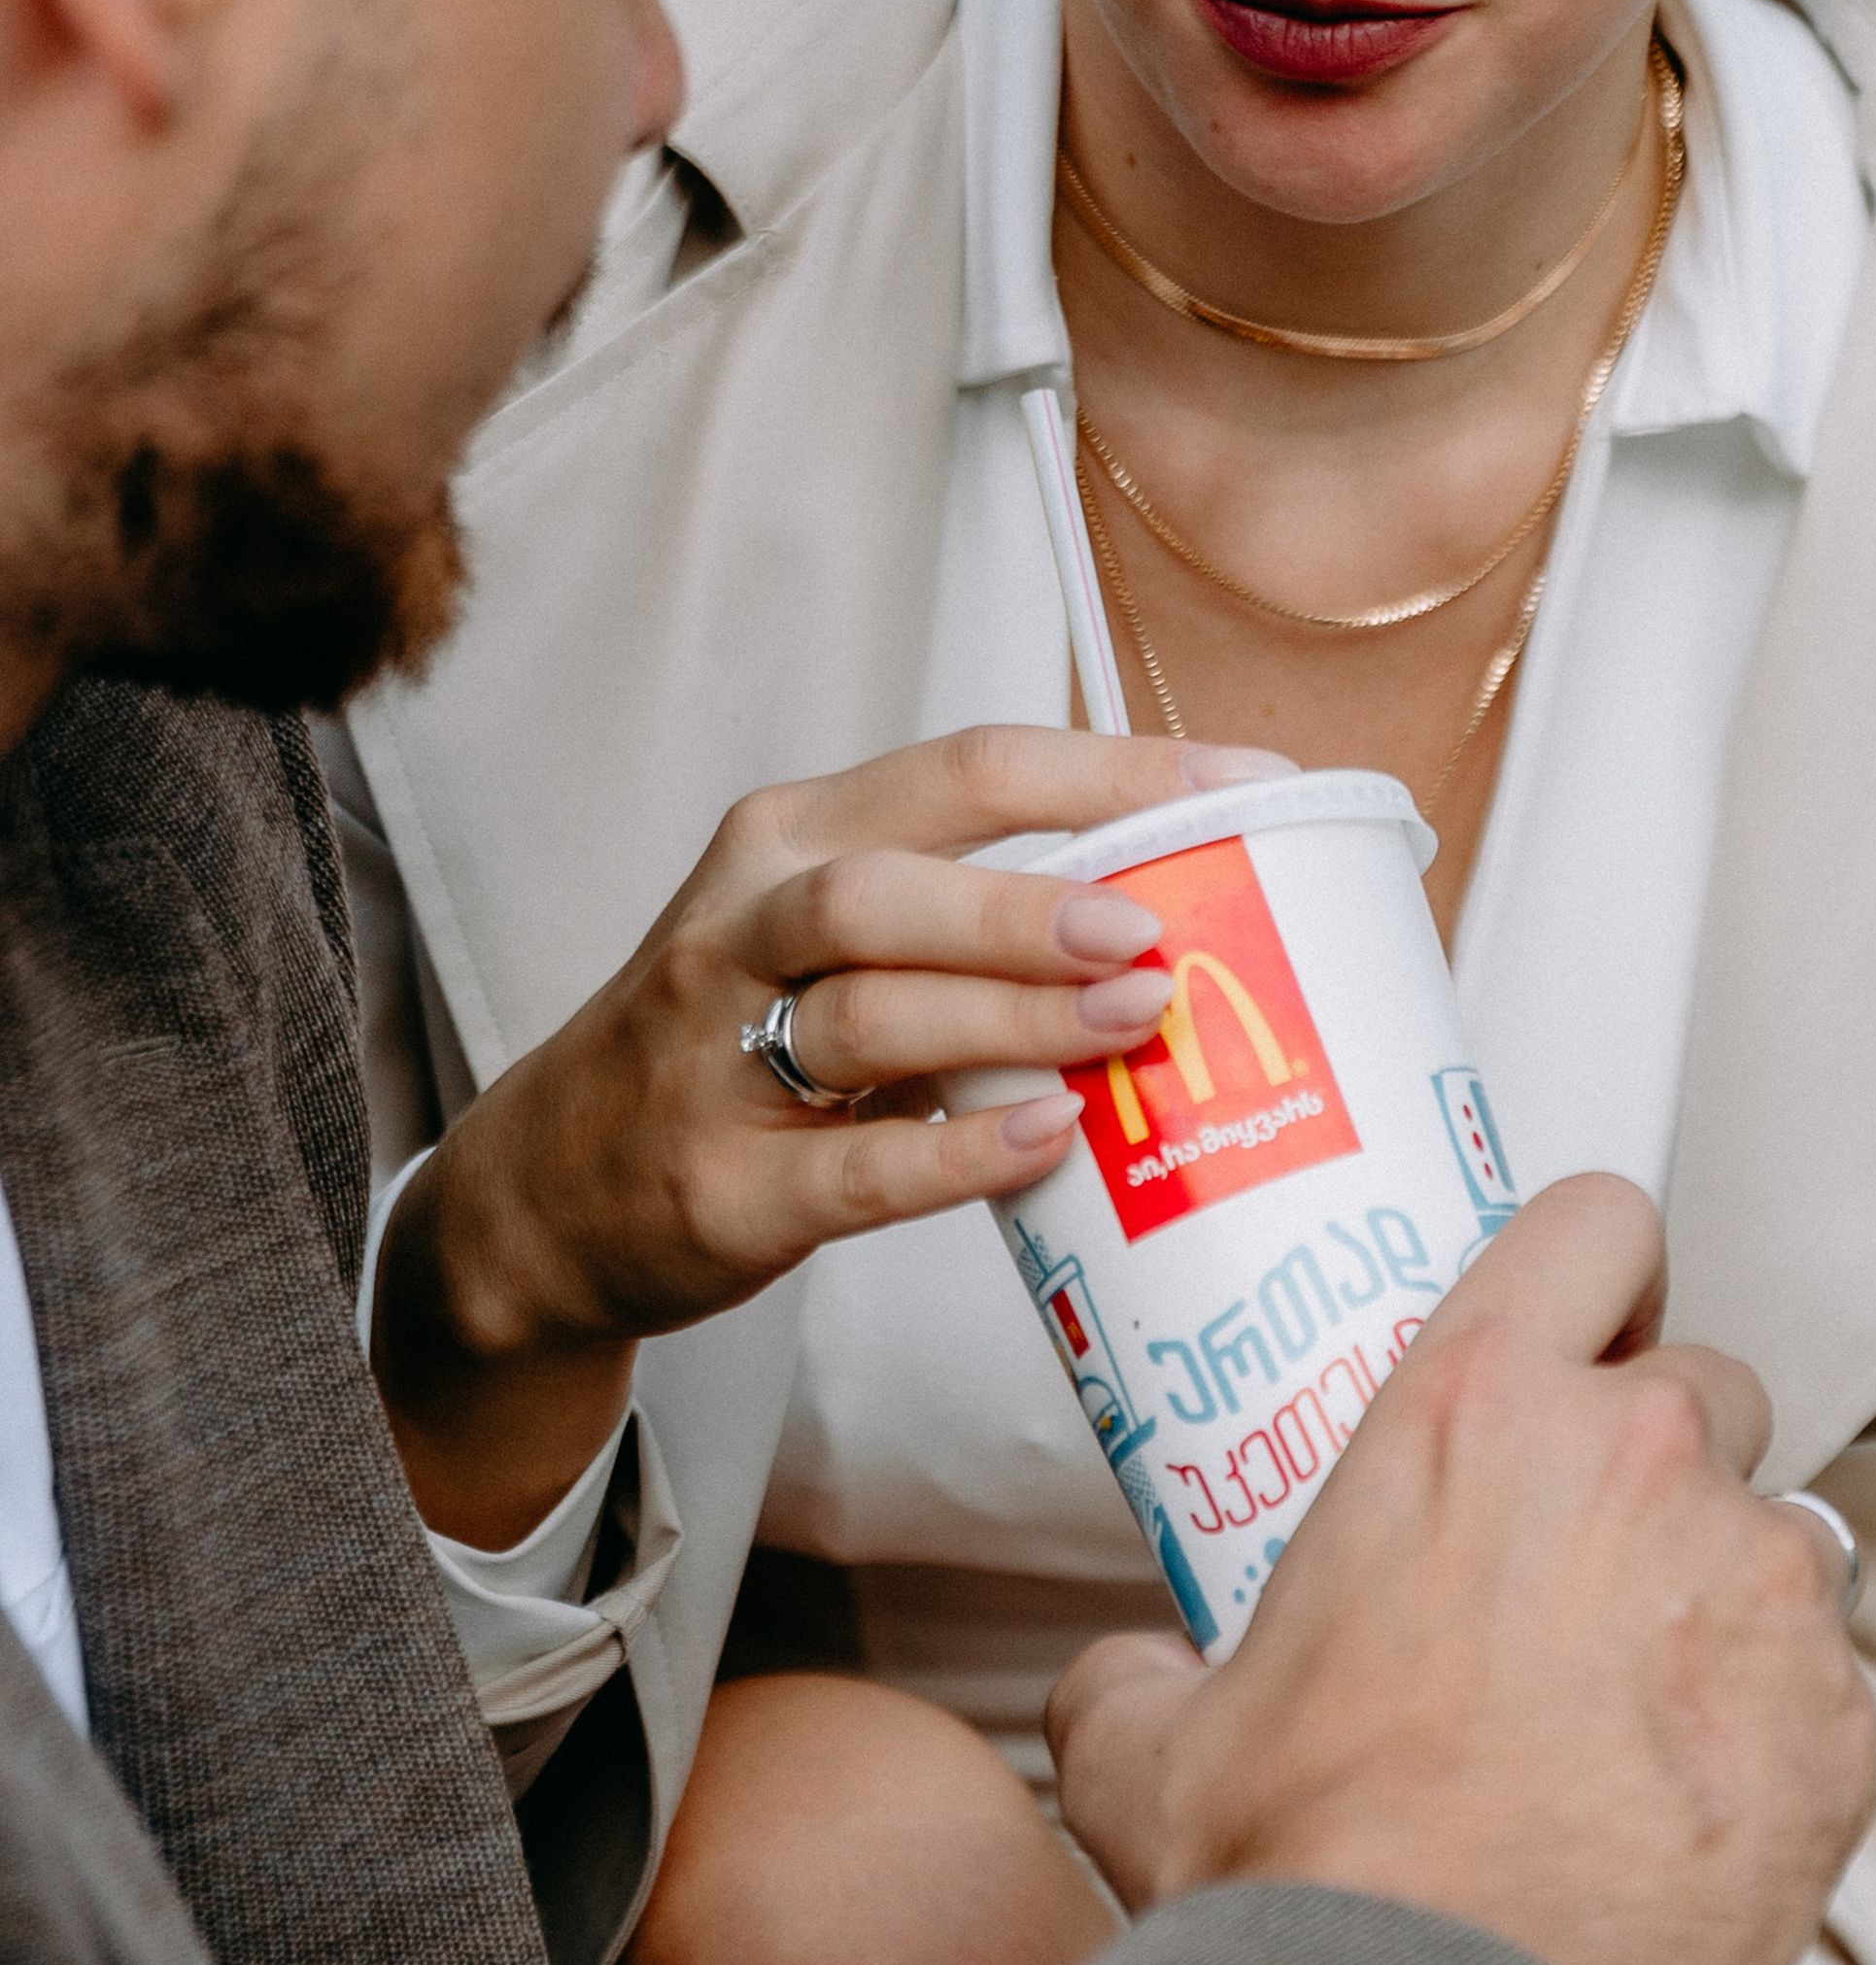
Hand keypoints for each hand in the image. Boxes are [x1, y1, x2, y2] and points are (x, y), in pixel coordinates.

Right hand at [372, 727, 1288, 1549]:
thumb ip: (961, 918)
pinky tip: (1046, 1143)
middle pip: (889, 888)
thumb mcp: (819, 942)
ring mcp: (717, 1059)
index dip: (1106, 770)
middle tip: (1152, 928)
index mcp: (789, 841)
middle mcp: (741, 929)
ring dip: (1010, 1016)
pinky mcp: (723, 1185)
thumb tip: (1172, 908)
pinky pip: (850, 1166)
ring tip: (1133, 1024)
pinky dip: (955, 1152)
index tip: (1238, 785)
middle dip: (1029, 904)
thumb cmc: (726, 1051)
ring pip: (869, 1013)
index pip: (960, 772)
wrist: (548, 1194)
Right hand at [1047, 1175, 1875, 1964]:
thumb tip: (1131, 1682)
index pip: (1596, 1226)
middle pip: (1709, 1388)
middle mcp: (1640, 1463)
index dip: (1604, 1278)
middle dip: (1663, 1467)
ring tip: (1627, 1732)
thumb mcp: (1146, 1747)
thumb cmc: (1308, 1873)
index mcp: (1473, 1415)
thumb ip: (1138, 1673)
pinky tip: (1677, 1824)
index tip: (1595, 1337)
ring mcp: (1761, 1586)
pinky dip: (1769, 1744)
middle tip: (1582, 1582)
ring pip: (1779, 1546)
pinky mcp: (1840, 1720)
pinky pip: (1824, 1694)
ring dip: (1717, 1611)